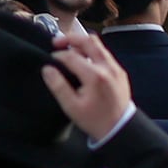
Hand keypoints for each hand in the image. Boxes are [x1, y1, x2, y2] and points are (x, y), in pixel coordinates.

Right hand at [39, 25, 133, 142]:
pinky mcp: (120, 72)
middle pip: (89, 41)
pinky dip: (92, 51)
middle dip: (70, 38)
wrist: (120, 128)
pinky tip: (82, 59)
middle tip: (57, 42)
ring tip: (68, 49)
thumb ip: (58, 86)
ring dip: (82, 44)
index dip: (58, 56)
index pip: (72, 56)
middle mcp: (108, 68)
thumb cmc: (95, 120)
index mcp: (95, 76)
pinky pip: (105, 54)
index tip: (50, 60)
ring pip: (99, 45)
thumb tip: (47, 69)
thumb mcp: (72, 107)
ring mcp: (116, 68)